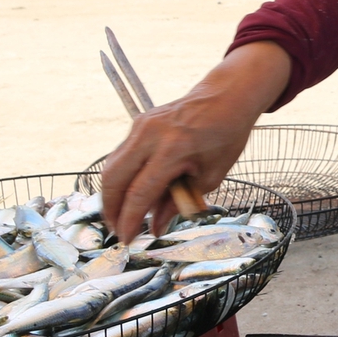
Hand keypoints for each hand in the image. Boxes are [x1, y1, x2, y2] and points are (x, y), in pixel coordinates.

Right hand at [100, 42, 292, 240]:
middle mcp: (150, 135)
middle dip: (111, 210)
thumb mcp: (211, 176)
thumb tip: (155, 228)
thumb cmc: (226, 135)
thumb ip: (179, 202)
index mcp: (173, 149)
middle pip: (114, 179)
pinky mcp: (138, 123)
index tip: (126, 240)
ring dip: (111, 195)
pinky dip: (120, 177)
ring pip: (111, 166)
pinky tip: (130, 193)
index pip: (140, 192)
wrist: (227, 96)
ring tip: (121, 216)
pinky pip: (120, 155)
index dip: (130, 220)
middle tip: (118, 231)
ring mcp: (140, 125)